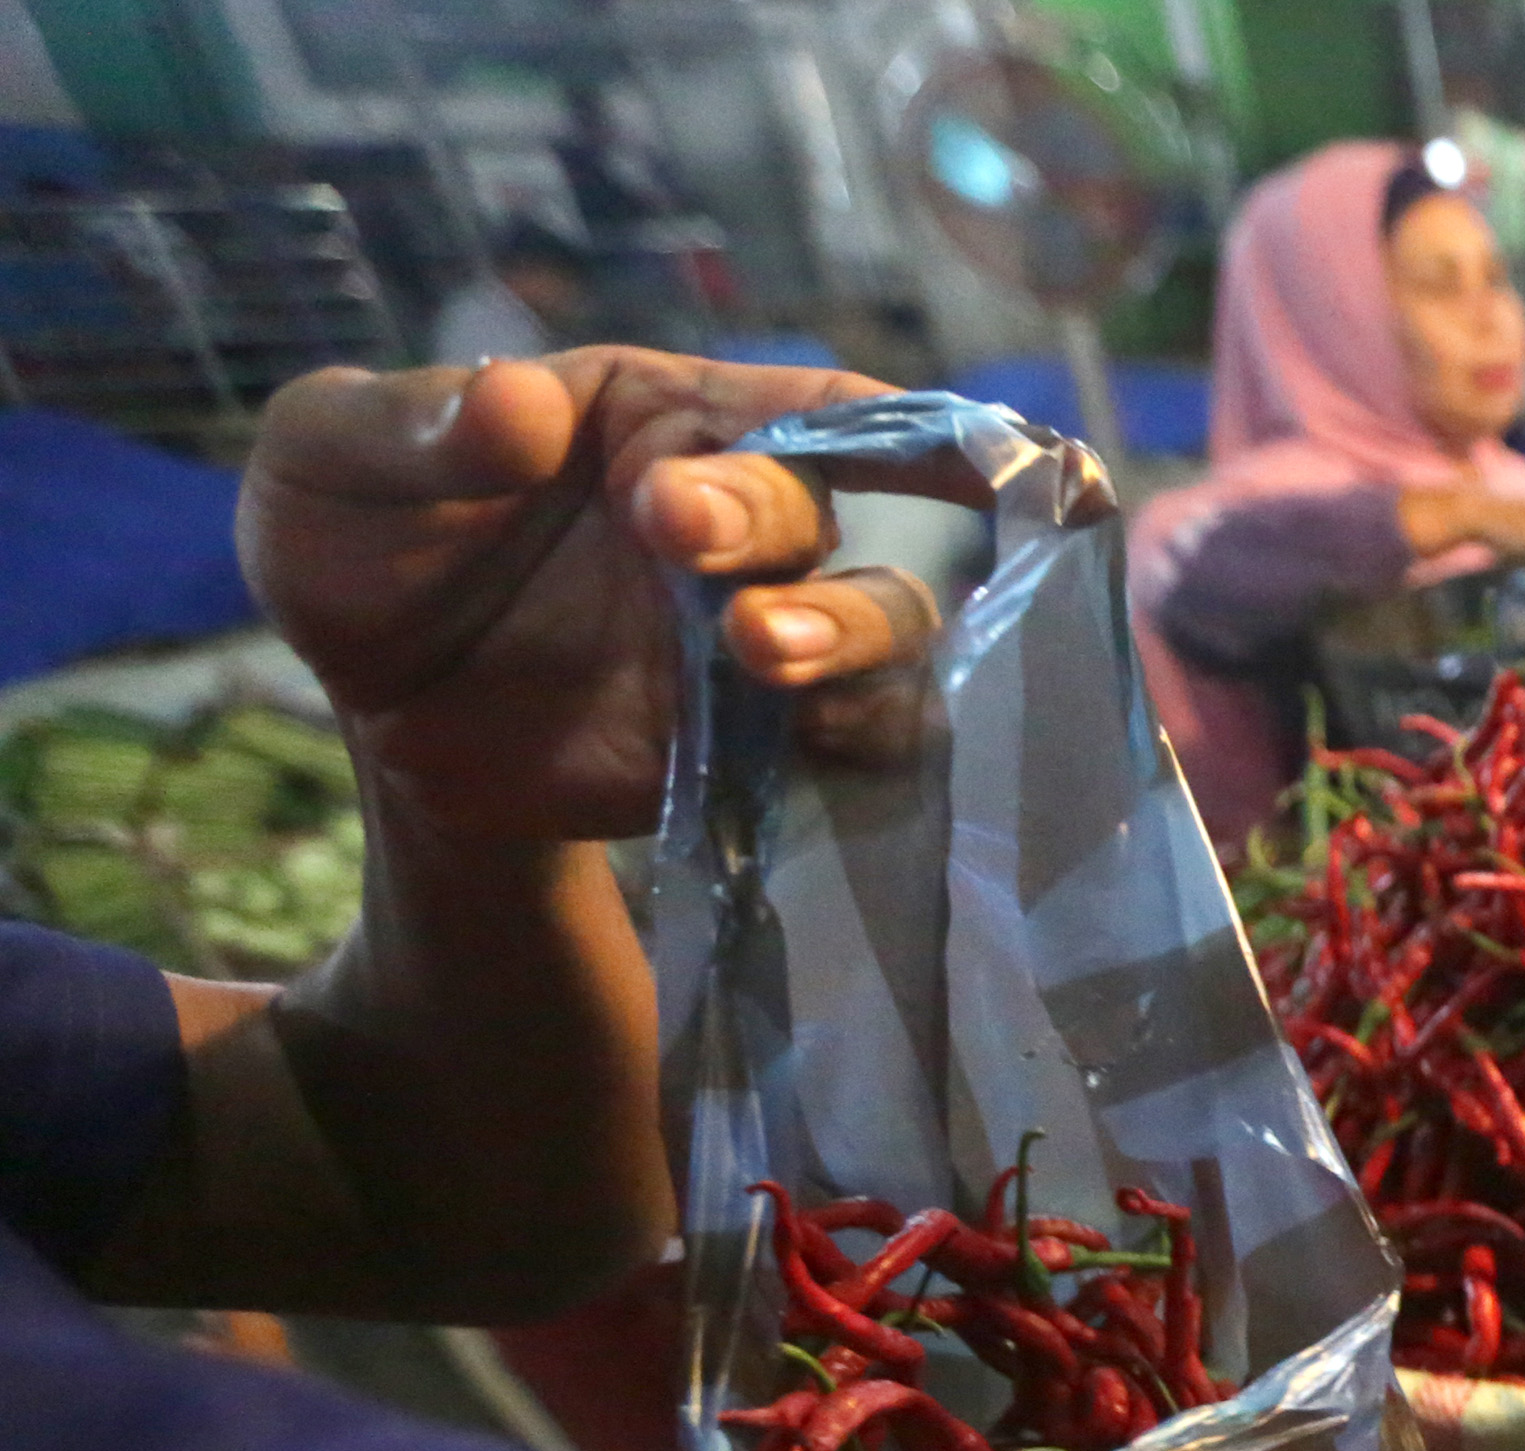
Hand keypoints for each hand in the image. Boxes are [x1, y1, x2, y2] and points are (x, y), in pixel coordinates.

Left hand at [238, 349, 997, 842]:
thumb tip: (518, 405)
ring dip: (843, 630)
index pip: (809, 407)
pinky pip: (859, 742)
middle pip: (816, 508)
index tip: (970, 453)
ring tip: (756, 645)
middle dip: (761, 513)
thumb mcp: (329, 456)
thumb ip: (413, 426)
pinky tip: (809, 733)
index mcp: (663, 424)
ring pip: (880, 625)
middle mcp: (737, 526)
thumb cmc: (361, 545)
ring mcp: (752, 639)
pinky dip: (861, 734)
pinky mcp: (751, 745)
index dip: (901, 424)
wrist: (368, 711)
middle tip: (672, 526)